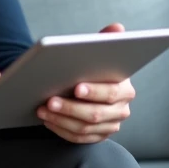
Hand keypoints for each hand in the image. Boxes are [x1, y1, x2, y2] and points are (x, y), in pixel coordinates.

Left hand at [37, 23, 135, 144]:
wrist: (89, 88)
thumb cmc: (93, 68)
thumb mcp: (99, 53)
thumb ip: (106, 41)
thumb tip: (117, 28)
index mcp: (125, 89)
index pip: (111, 93)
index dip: (94, 92)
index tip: (76, 88)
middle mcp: (121, 110)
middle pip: (95, 114)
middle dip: (70, 108)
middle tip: (50, 100)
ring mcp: (110, 126)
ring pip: (85, 128)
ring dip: (61, 119)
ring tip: (43, 109)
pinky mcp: (98, 137)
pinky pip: (79, 139)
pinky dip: (61, 130)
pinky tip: (47, 120)